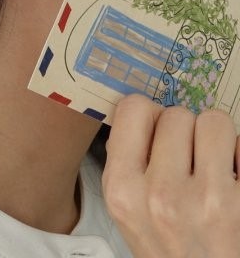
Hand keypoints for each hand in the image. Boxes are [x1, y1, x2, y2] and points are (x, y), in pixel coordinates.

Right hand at [102, 93, 239, 257]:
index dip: (149, 117)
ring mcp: (211, 201)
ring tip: (215, 168)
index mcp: (124, 190)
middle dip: (185, 133)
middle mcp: (163, 194)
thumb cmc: (169, 254)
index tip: (158, 132)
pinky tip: (235, 183)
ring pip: (214, 122)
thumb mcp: (128, 213)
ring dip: (217, 140)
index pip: (133, 108)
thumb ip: (127, 163)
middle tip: (190, 162)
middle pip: (176, 114)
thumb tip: (145, 115)